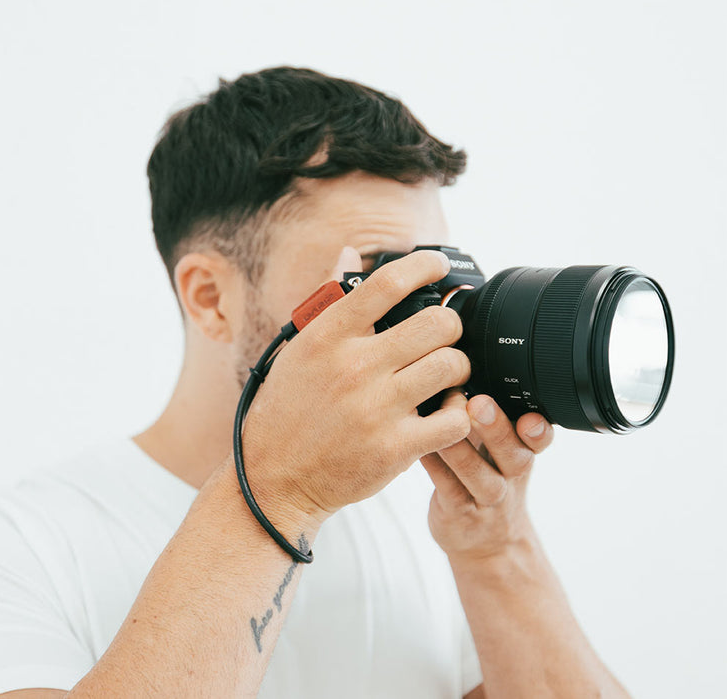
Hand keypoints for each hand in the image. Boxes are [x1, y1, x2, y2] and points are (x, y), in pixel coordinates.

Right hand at [240, 249, 471, 531]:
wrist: (272, 477)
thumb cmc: (286, 410)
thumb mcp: (298, 348)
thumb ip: (329, 299)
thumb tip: (349, 253)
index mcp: (328, 336)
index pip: (388, 283)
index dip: (424, 265)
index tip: (437, 265)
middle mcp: (354, 366)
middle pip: (437, 323)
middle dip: (450, 325)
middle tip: (444, 335)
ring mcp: (376, 408)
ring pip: (451, 366)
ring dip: (457, 367)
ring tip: (446, 373)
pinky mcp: (395, 448)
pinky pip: (455, 418)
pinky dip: (459, 411)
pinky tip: (446, 410)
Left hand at [421, 390, 553, 562]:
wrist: (485, 543)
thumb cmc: (483, 475)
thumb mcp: (497, 446)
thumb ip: (489, 410)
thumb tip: (458, 359)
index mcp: (521, 451)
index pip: (540, 438)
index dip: (538, 429)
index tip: (530, 417)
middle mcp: (510, 475)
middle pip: (514, 455)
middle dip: (497, 429)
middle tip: (479, 404)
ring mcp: (487, 500)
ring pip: (481, 477)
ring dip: (461, 450)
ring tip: (442, 423)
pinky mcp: (460, 515)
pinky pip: (449, 490)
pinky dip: (435, 467)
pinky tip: (420, 447)